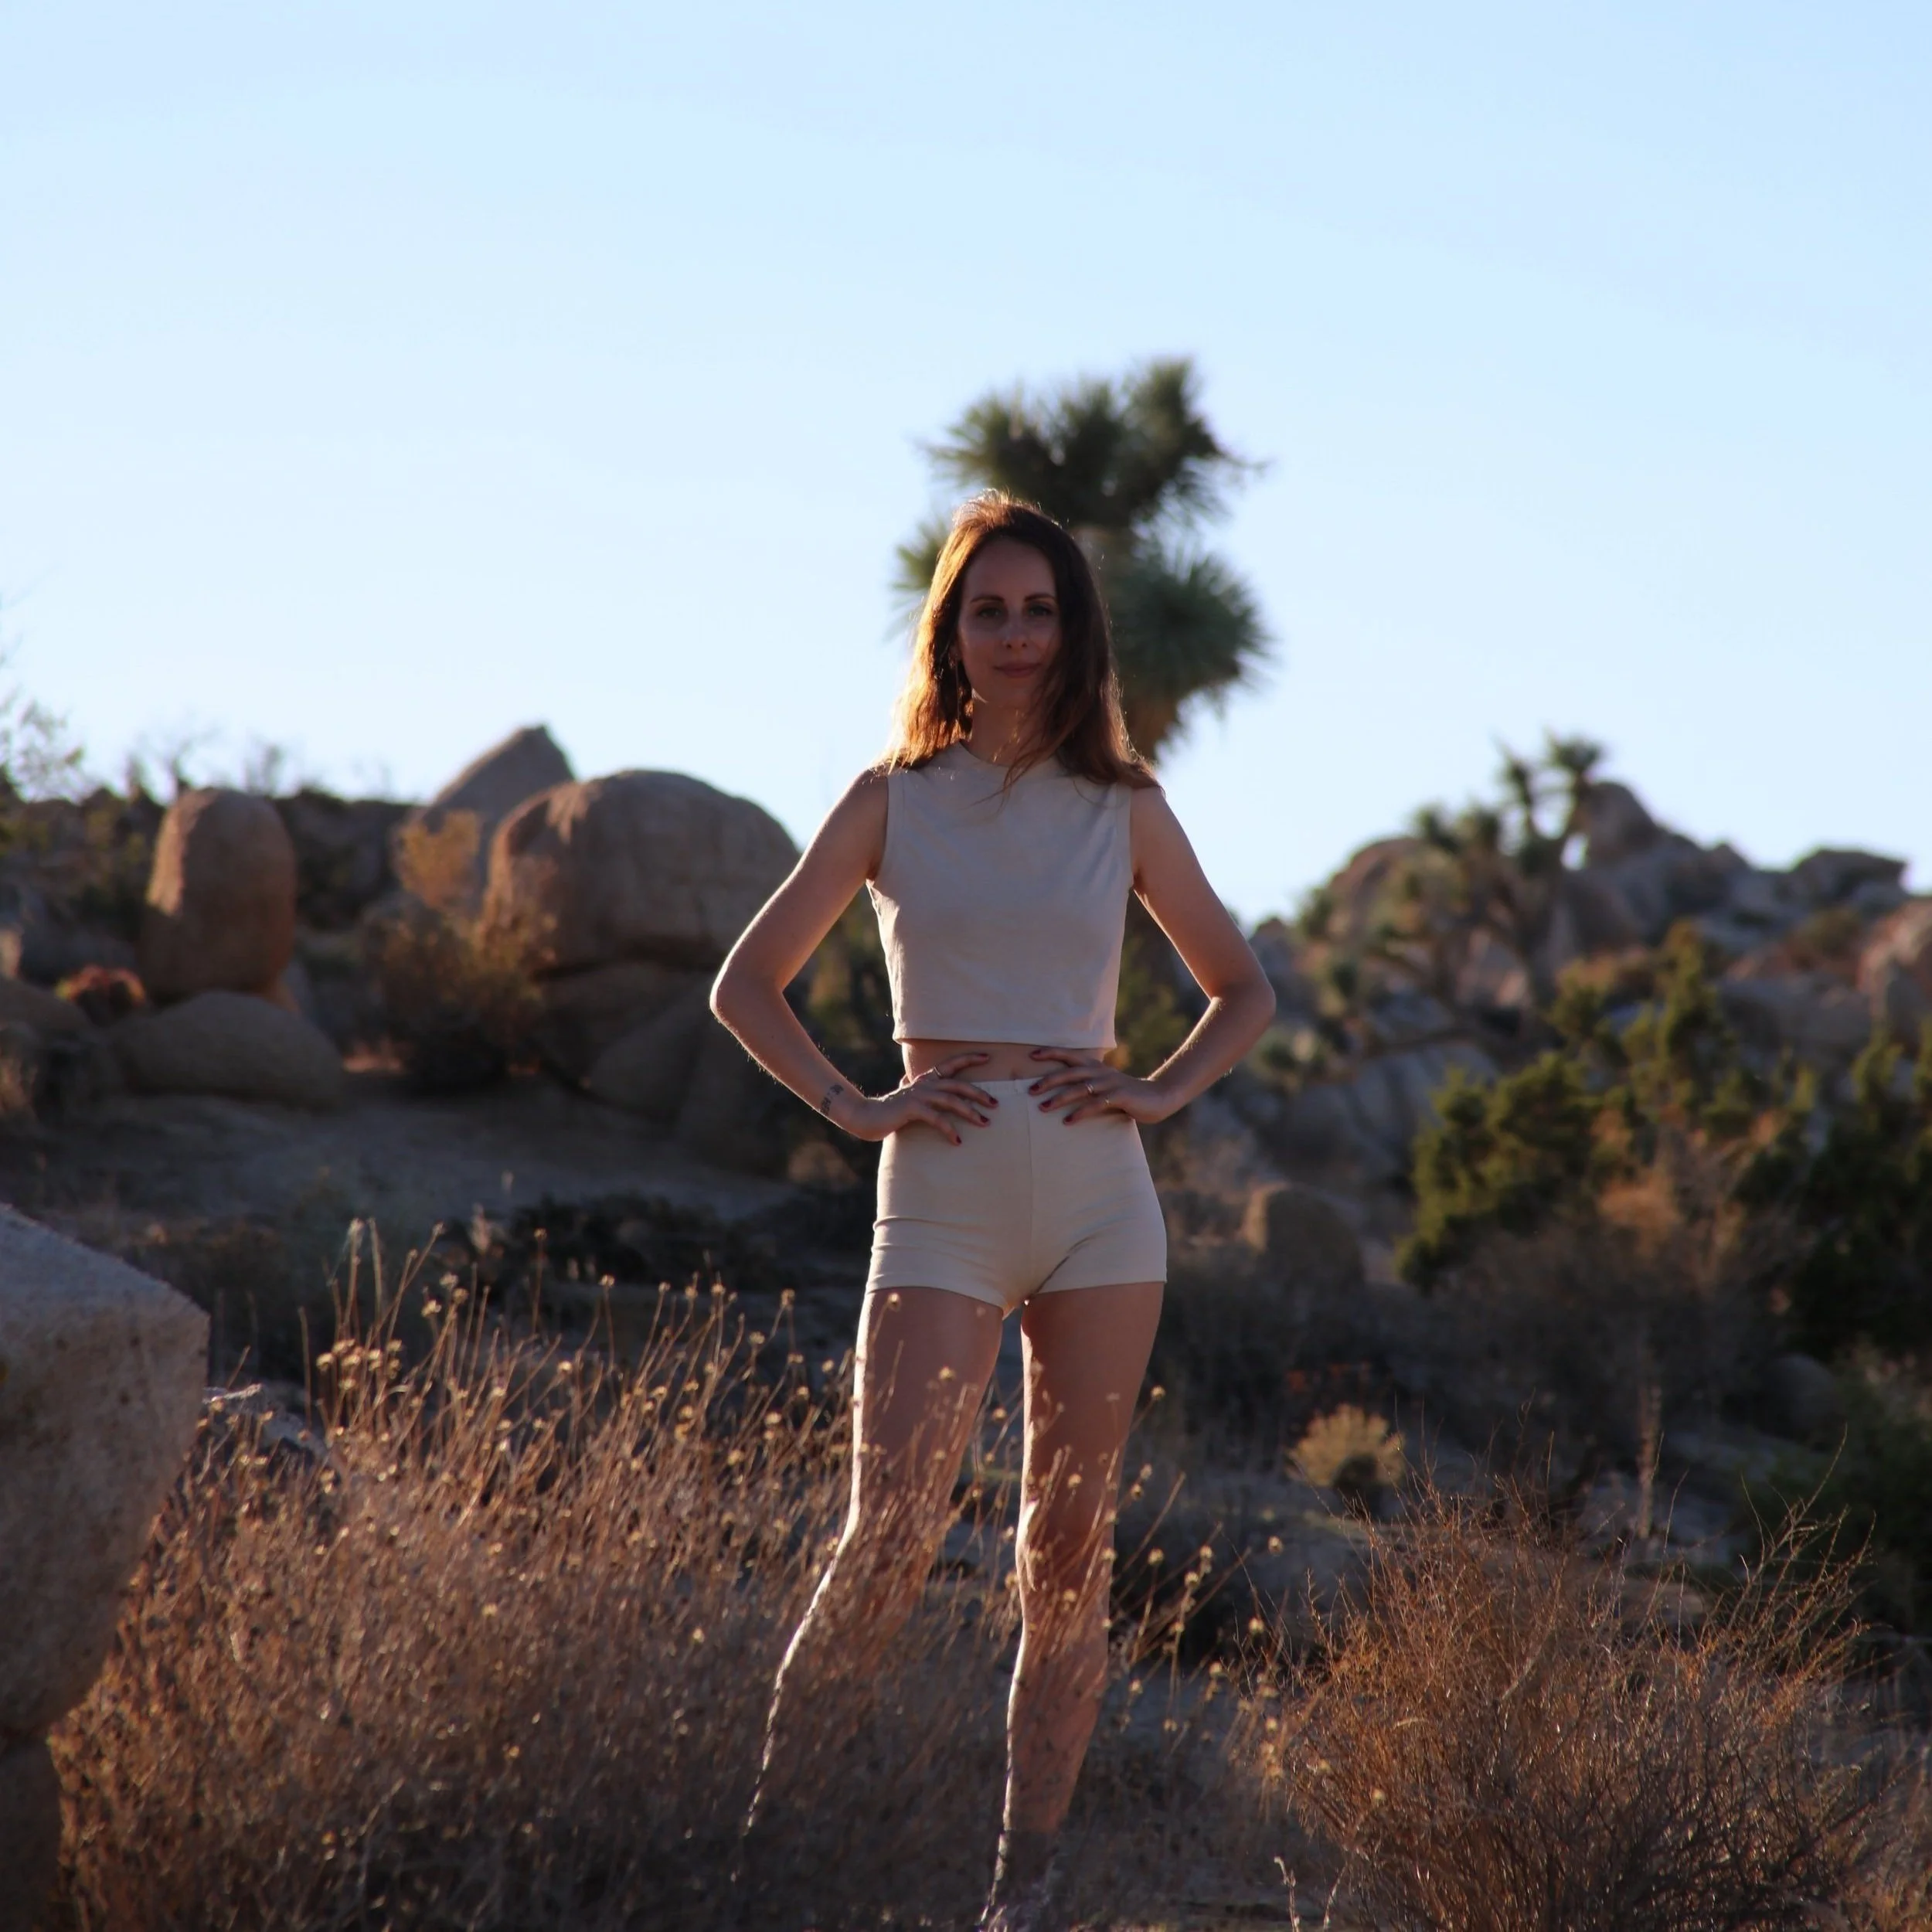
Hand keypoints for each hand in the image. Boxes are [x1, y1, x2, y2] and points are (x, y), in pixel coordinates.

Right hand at [833, 1054, 999, 1144]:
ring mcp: (918, 1095)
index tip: (988, 1056)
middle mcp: (924, 1084)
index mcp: (925, 1080)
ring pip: (951, 1100)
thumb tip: (907, 1079)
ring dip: (970, 1112)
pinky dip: (949, 1129)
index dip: (968, 1059)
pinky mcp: (912, 1109)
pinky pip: (936, 1119)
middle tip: (996, 1104)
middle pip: (957, 1085)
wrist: (866, 1117)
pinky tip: (958, 1140)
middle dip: (978, 1093)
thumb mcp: (902, 1095)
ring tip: (985, 1123)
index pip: (950, 1065)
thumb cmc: (888, 1109)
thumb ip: (908, 1087)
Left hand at [1026, 1049, 1172, 1125]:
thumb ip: (1087, 1086)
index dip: (1052, 1053)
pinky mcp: (1120, 1097)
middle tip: (1031, 1090)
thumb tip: (1060, 1093)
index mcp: (1096, 1066)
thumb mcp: (1105, 1086)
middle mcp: (1101, 1072)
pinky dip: (1080, 1112)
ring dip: (1060, 1098)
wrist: (1159, 1097)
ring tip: (1043, 1107)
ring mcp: (1111, 1083)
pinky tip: (1068, 1121)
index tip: (1032, 1055)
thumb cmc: (1126, 1094)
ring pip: (1080, 1088)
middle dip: (1049, 1080)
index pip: (1070, 1055)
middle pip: (1070, 1072)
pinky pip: (1096, 1104)